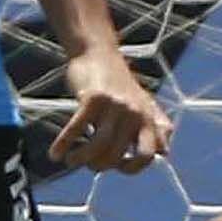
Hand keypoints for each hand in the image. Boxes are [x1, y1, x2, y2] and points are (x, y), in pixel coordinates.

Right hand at [43, 43, 168, 173]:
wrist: (98, 52)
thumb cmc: (119, 84)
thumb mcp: (143, 105)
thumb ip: (155, 129)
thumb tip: (166, 153)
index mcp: (148, 118)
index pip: (147, 155)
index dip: (133, 168)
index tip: (117, 167)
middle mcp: (134, 113)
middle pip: (117, 155)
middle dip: (100, 165)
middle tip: (88, 163)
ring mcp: (114, 106)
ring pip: (98, 146)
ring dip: (82, 159)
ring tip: (71, 161)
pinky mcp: (93, 98)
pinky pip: (76, 129)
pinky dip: (63, 144)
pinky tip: (55, 154)